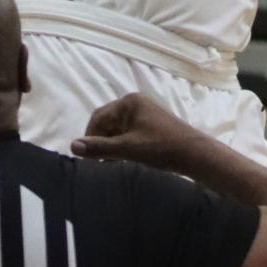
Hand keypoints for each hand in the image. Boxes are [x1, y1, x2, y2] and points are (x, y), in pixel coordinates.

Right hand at [72, 92, 198, 169]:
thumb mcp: (127, 149)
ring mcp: (144, 113)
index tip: (89, 159)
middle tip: (101, 163)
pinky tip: (125, 159)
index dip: (90, 137)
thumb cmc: (160, 148)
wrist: (194, 154)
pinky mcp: (150, 124)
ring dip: (112, 145)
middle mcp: (135, 103)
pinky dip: (122, 145)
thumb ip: (100, 148)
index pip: (98, 117)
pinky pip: (128, 132)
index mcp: (129, 102)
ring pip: (117, 129)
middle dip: (101, 141)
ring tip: (112, 163)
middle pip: (107, 122)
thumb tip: (72, 146)